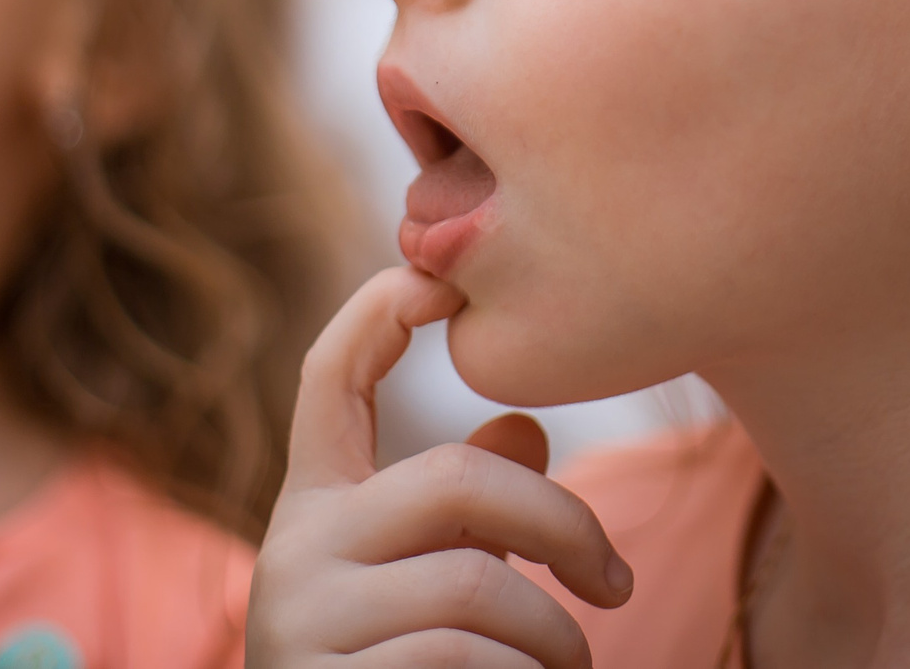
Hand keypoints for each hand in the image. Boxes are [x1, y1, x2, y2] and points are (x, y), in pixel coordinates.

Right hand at [245, 268, 634, 667]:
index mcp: (316, 510)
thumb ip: (466, 516)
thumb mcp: (422, 591)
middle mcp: (292, 554)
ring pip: (474, 586)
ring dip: (556, 637)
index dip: (375, 313)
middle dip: (562, 524)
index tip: (432, 279)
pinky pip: (462, 662)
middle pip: (450, 481)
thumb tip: (526, 431)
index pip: (329, 379)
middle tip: (617, 586)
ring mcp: (302, 626)